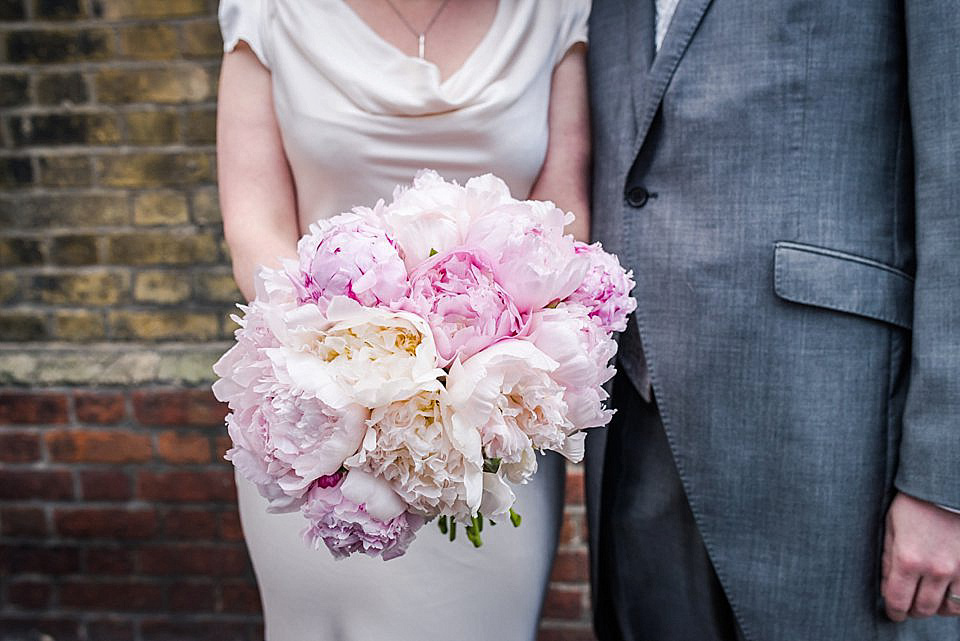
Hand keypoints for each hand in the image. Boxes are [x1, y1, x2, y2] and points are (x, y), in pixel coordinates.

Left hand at [881, 492, 959, 620]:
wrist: (945, 488)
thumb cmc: (913, 504)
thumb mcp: (891, 527)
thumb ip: (888, 559)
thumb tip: (887, 584)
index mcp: (908, 559)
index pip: (898, 601)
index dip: (894, 612)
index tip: (893, 613)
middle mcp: (935, 569)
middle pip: (923, 609)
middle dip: (912, 612)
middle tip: (908, 608)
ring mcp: (958, 569)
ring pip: (948, 608)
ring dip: (935, 608)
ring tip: (927, 601)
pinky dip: (956, 602)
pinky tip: (946, 595)